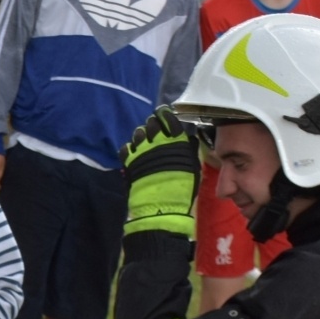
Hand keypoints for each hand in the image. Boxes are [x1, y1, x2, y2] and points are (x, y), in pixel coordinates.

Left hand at [121, 105, 198, 239]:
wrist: (161, 205)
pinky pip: (126, 147)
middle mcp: (156, 141)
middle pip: (151, 123)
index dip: (165, 114)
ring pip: (138, 133)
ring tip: (145, 141)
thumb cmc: (183, 186)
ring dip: (142, 134)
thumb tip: (189, 138)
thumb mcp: (193, 166)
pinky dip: (130, 148)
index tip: (164, 113)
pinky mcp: (129, 161)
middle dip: (153, 123)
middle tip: (156, 128)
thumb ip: (190, 149)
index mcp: (174, 140)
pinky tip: (134, 152)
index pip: (168, 119)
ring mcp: (140, 150)